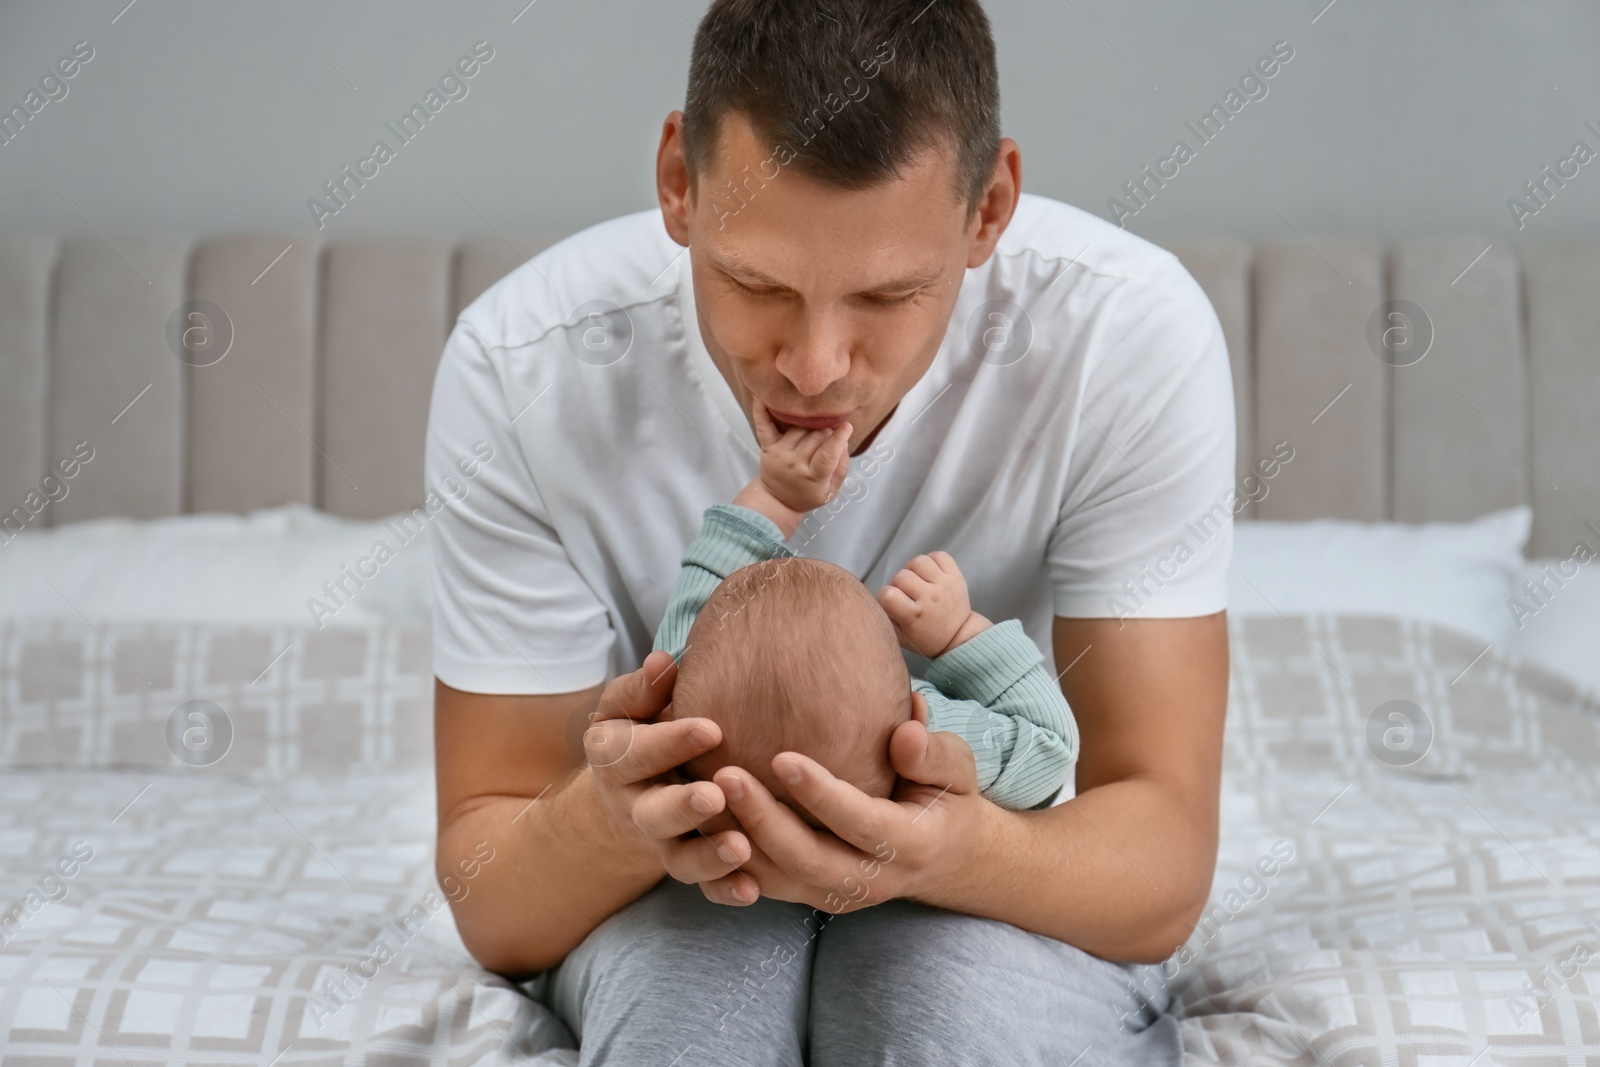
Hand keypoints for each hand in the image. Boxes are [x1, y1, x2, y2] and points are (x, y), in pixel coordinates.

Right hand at [583, 649, 756, 896]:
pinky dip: (725, 890)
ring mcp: (661, 842)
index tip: (711, 728)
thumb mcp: (627, 707)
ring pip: (680, 857)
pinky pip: (704, 887)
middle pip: (653, 813)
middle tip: (714, 797)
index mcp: (614, 759)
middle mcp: (634, 805)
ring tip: (740, 847)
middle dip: (683, 807)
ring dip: (708, 856)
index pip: (635, 752)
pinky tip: (753, 890)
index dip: (670, 742)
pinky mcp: (686, 865)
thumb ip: (643, 688)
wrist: (629, 791)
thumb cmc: (640, 731)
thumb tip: (663, 662)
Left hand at [697, 692, 989, 913]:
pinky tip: (701, 820)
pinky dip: (729, 858)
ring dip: (736, 841)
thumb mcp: (957, 770)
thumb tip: (906, 733)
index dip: (822, 794)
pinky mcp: (809, 895)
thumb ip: (934, 753)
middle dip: (764, 820)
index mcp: (912, 846)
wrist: (939, 853)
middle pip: (807, 859)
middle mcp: (872, 881)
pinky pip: (762, 884)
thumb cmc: (944, 794)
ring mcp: (836, 894)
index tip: (782, 757)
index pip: (861, 823)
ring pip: (776, 878)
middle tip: (724, 775)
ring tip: (703, 794)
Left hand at [748, 397, 851, 513]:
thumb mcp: (831, 489)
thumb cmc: (809, 493)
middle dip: (827, 430)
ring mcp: (779, 453)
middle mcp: (794, 464)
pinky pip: (763, 425)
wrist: (777, 500)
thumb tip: (843, 440)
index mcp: (812, 477)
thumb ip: (841, 466)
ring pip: (799, 428)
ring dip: (810, 423)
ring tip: (816, 423)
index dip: (838, 439)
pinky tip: (762, 395)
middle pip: (815, 437)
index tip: (847, 425)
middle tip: (831, 430)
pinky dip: (761, 410)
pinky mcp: (767, 446)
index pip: (826, 456)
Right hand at [877, 551, 980, 656]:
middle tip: (905, 593)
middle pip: (901, 575)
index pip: (888, 594)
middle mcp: (930, 598)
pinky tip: (929, 573)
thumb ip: (886, 615)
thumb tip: (879, 595)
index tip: (891, 601)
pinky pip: (939, 556)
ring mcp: (944, 585)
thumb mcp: (900, 636)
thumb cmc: (924, 636)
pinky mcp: (955, 576)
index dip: (885, 594)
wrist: (958, 636)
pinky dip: (931, 560)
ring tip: (916, 580)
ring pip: (918, 561)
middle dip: (898, 583)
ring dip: (912, 569)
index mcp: (914, 616)